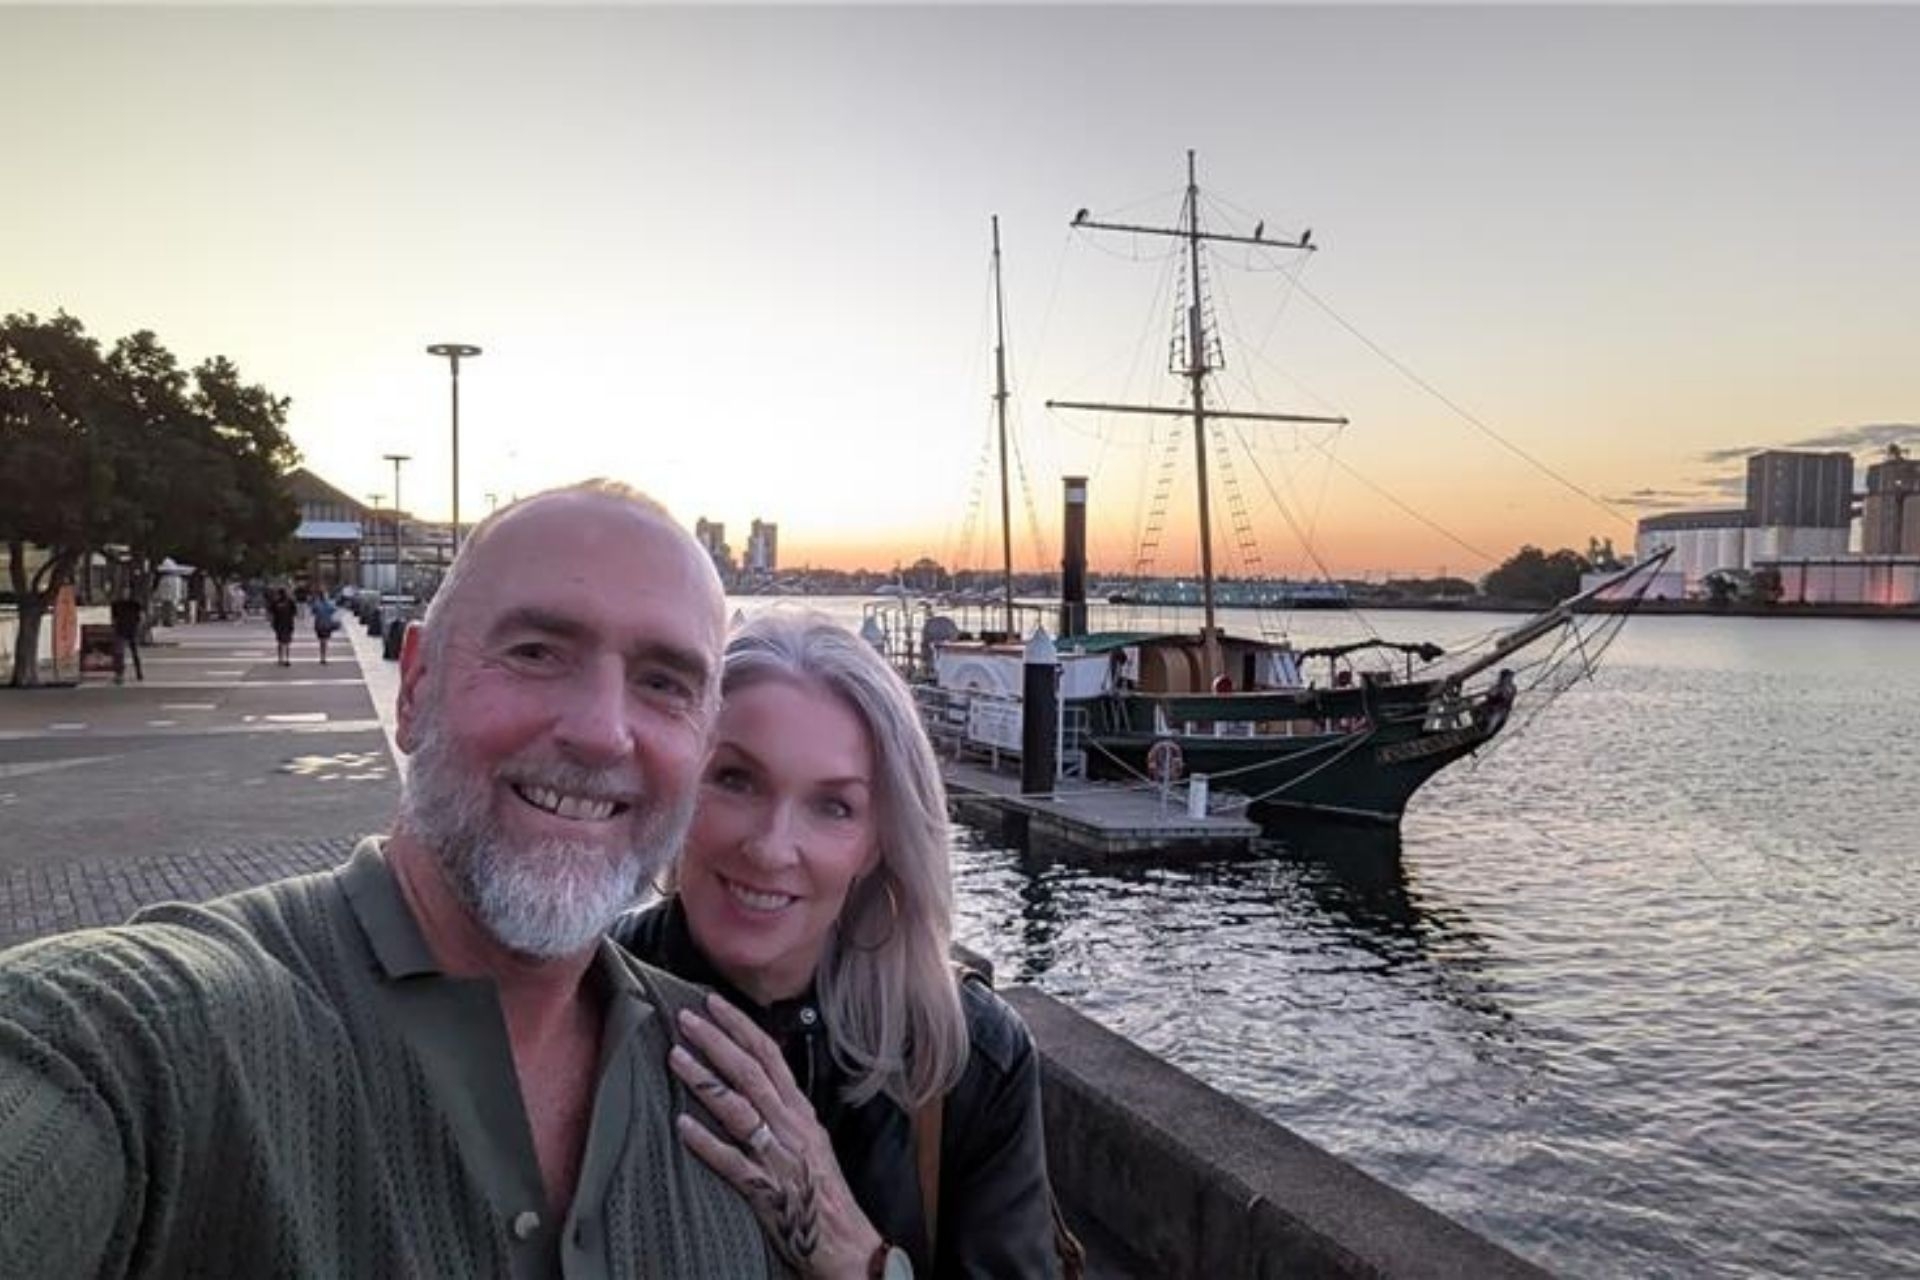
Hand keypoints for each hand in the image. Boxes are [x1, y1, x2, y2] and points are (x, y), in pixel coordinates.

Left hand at [670, 993, 885, 1279]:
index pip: (770, 1055)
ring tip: (675, 1058)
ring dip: (705, 1080)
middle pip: (750, 1073)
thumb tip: (754, 1077)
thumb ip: (784, 1107)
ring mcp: (777, 1155)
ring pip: (739, 1108)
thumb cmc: (821, 1188)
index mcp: (800, 1110)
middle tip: (685, 1018)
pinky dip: (707, 1142)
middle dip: (717, 1041)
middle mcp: (790, 1125)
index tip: (713, 1002)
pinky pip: (732, 1161)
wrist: (844, 1239)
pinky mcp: (764, 1188)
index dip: (740, 1026)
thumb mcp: (810, 1136)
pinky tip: (682, 1126)